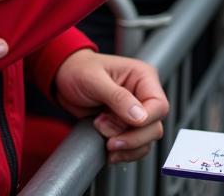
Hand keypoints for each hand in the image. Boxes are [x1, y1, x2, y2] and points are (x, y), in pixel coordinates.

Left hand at [53, 49, 168, 163]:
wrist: (64, 78)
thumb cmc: (79, 70)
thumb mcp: (95, 80)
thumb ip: (118, 97)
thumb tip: (139, 116)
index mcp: (143, 76)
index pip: (159, 106)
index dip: (145, 121)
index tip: (125, 124)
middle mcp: (143, 95)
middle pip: (155, 127)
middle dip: (130, 136)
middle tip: (106, 131)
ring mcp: (135, 113)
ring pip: (146, 141)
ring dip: (125, 146)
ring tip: (103, 135)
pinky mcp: (126, 127)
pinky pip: (135, 148)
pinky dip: (123, 153)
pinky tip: (107, 148)